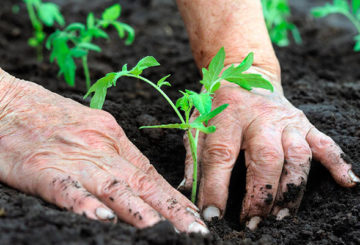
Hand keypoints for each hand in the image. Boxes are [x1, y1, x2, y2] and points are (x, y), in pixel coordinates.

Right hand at [0, 69, 207, 233]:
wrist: (9, 101)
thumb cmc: (52, 116)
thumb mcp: (94, 128)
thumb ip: (117, 154)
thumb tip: (142, 179)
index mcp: (114, 139)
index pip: (151, 174)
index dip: (175, 198)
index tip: (195, 215)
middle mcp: (100, 149)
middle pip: (141, 183)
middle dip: (171, 211)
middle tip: (195, 230)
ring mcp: (74, 158)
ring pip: (113, 187)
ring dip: (139, 212)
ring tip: (163, 231)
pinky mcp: (42, 168)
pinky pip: (67, 189)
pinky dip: (84, 204)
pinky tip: (102, 219)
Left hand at [180, 66, 359, 228]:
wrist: (243, 72)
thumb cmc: (216, 102)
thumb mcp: (196, 121)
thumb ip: (193, 156)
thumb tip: (188, 191)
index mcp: (227, 114)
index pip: (220, 155)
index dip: (216, 188)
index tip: (213, 215)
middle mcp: (259, 116)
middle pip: (265, 158)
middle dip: (261, 195)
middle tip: (251, 222)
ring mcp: (285, 120)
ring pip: (298, 156)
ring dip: (292, 190)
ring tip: (281, 216)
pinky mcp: (303, 122)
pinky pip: (324, 143)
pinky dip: (337, 163)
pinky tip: (347, 182)